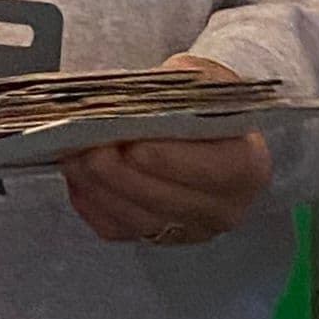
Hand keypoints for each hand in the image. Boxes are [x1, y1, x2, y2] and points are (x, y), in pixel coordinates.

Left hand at [62, 58, 274, 249]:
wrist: (206, 125)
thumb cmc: (203, 99)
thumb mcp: (201, 80)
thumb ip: (173, 92)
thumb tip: (130, 101)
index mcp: (247, 166)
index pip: (213, 170)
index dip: (170, 160)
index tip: (133, 146)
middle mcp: (224, 207)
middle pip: (165, 199)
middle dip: (120, 173)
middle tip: (85, 147)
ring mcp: (191, 229)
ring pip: (137, 219)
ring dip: (98, 187)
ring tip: (72, 156)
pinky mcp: (159, 238)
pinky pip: (118, 229)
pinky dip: (93, 204)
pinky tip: (78, 178)